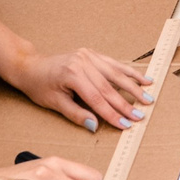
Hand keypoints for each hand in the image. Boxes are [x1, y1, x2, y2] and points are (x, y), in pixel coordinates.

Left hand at [12, 46, 154, 131]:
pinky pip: (114, 64)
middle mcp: (82, 62)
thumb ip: (76, 114)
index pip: (96, 98)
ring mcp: (88, 56)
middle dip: (126, 103)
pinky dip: (129, 72)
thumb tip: (94, 125)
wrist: (31, 66)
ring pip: (116, 74)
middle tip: (140, 115)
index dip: (111, 113)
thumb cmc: (39, 86)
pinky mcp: (92, 54)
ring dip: (134, 86)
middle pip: (109, 87)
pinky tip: (142, 78)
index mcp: (72, 74)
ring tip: (148, 97)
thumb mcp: (54, 103)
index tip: (125, 124)